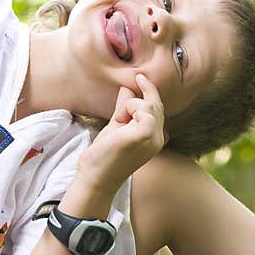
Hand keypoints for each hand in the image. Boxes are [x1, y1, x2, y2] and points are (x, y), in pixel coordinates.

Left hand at [77, 74, 167, 195]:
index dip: (150, 92)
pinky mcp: (145, 136)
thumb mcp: (116, 126)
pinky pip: (144, 110)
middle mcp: (158, 139)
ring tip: (118, 119)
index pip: (157, 110)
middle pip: (156, 105)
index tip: (140, 77)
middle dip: (145, 92)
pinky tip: (120, 120)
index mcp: (153, 138)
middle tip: (137, 78)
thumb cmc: (104, 155)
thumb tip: (127, 88)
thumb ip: (124, 108)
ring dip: (130, 105)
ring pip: (150, 106)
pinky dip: (130, 108)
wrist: (96, 177)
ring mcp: (153, 139)